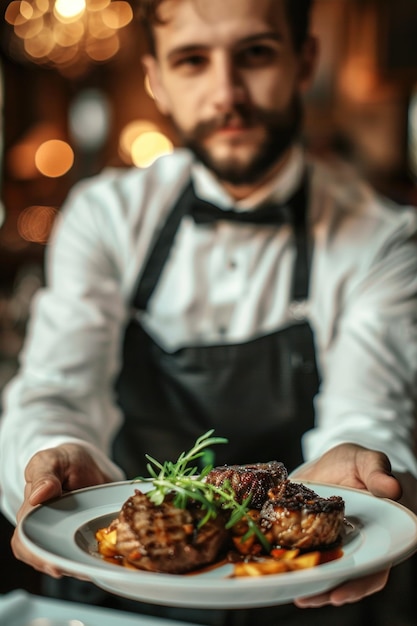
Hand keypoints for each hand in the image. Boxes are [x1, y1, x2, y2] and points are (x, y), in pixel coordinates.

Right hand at [12, 443, 112, 577]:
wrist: (89, 463)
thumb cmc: (67, 460)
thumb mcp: (54, 459)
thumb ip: (45, 474)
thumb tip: (37, 495)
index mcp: (31, 510)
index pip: (26, 538)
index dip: (38, 555)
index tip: (55, 566)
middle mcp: (43, 527)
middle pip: (44, 555)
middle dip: (61, 566)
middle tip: (81, 571)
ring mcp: (63, 534)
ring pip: (64, 559)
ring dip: (78, 566)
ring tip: (94, 568)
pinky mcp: (82, 538)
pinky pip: (82, 554)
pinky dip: (91, 559)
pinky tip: (102, 562)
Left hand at [291, 443, 401, 607]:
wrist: (330, 463)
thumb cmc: (356, 464)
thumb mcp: (366, 461)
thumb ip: (377, 472)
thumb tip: (393, 488)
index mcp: (377, 534)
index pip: (374, 569)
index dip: (358, 584)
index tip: (338, 593)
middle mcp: (354, 547)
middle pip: (343, 577)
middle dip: (325, 591)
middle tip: (305, 597)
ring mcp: (330, 546)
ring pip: (322, 571)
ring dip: (307, 583)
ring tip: (291, 590)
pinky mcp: (307, 539)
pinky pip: (301, 556)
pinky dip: (292, 564)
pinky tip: (277, 568)